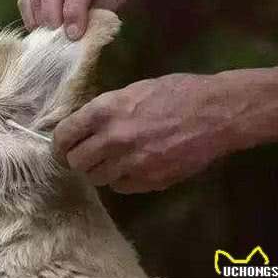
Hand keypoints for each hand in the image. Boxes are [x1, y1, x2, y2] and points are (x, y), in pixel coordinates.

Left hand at [54, 74, 240, 193]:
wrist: (218, 112)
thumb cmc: (177, 92)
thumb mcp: (133, 90)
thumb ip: (104, 110)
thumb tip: (83, 125)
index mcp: (105, 111)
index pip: (63, 136)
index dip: (60, 143)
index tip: (62, 146)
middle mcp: (113, 139)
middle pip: (75, 162)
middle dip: (77, 158)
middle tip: (85, 154)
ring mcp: (131, 163)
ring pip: (96, 178)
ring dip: (99, 170)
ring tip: (110, 160)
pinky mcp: (150, 181)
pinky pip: (120, 187)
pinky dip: (121, 180)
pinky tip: (131, 167)